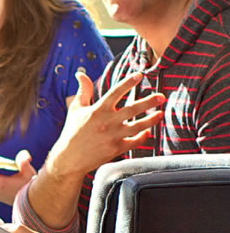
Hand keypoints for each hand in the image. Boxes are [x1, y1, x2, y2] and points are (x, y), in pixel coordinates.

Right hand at [49, 69, 164, 180]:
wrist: (69, 158)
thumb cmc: (72, 131)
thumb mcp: (76, 108)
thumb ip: (83, 91)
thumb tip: (80, 74)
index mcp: (97, 110)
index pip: (115, 92)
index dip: (127, 83)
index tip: (139, 75)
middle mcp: (107, 122)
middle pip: (132, 110)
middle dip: (148, 102)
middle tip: (161, 96)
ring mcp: (113, 136)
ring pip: (137, 127)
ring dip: (151, 120)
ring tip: (161, 114)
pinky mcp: (116, 149)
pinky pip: (134, 142)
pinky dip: (142, 137)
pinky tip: (148, 132)